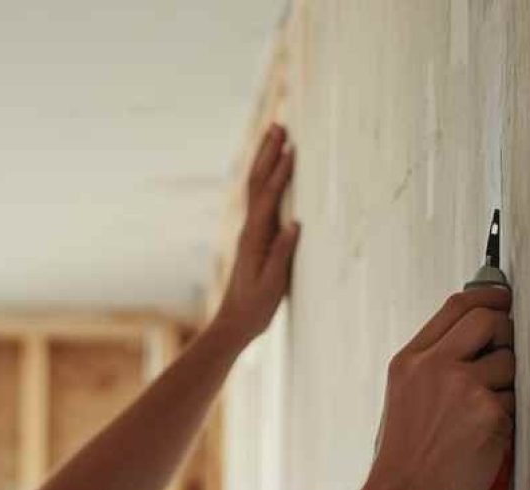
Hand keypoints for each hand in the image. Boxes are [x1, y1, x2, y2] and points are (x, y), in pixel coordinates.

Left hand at [211, 123, 301, 348]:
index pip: (268, 199)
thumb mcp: (272, 285)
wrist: (234, 323)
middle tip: (280, 126)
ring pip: (255, 189)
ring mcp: (249, 233)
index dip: (280, 174)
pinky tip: (269, 170)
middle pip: (256, 184)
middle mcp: (249, 231)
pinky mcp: (252, 238)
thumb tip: (295, 224)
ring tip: (275, 135)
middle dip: (268, 154)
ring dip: (264, 160)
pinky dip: (264, 179)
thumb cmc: (255, 308)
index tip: (292, 149)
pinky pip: (258, 201)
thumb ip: (281, 254)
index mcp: (255, 239)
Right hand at [367, 288, 514, 489]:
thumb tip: (470, 340)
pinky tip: (481, 438)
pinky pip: (514, 402)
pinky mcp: (489, 412)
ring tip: (477, 418)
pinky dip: (505, 419)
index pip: (457, 307)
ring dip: (505, 387)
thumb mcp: (403, 398)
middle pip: (489, 320)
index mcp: (410, 362)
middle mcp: (435, 368)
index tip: (501, 299)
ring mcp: (464, 388)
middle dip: (504, 333)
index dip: (487, 298)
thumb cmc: (403, 460)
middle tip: (502, 354)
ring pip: (509, 364)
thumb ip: (433, 365)